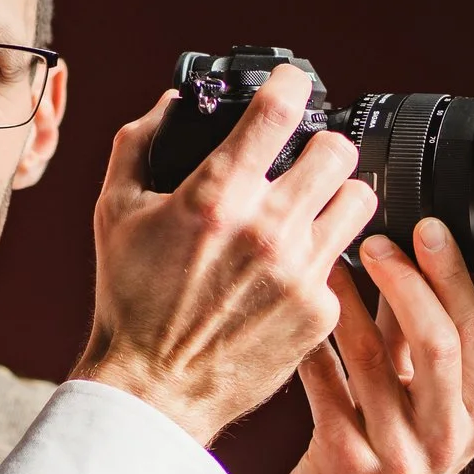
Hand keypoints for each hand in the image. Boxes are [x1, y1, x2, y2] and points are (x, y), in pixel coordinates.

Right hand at [71, 66, 378, 445]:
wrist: (152, 390)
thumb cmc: (129, 303)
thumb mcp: (114, 213)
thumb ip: (138, 145)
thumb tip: (169, 105)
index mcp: (217, 195)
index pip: (280, 108)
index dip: (292, 83)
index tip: (291, 85)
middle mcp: (266, 228)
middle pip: (338, 150)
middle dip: (321, 147)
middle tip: (304, 161)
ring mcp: (300, 272)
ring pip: (359, 200)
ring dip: (336, 197)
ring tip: (312, 210)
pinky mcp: (319, 311)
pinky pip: (342, 262)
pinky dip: (321, 259)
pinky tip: (292, 271)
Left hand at [271, 217, 473, 473]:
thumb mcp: (424, 414)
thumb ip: (422, 348)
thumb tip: (414, 265)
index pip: (471, 326)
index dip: (447, 271)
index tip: (424, 227)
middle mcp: (447, 436)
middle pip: (435, 338)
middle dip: (404, 278)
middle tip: (374, 240)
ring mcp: (399, 454)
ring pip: (373, 357)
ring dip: (347, 300)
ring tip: (325, 261)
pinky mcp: (345, 462)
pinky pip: (325, 385)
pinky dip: (312, 343)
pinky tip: (297, 314)